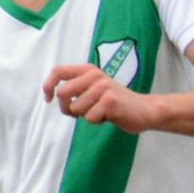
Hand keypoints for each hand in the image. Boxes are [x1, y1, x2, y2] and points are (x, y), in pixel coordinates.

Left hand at [42, 63, 158, 131]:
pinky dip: (97, 122)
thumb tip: (54, 95)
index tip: (48, 99)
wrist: (145, 110)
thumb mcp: (94, 89)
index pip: (58, 71)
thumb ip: (77, 88)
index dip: (48, 85)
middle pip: (63, 93)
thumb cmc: (116, 103)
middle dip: (67, 108)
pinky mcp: (110, 101)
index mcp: (88, 70)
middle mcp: (94, 75)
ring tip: (100, 112)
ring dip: (85, 116)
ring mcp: (103, 87)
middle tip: (78, 115)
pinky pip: (90, 118)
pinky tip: (108, 117)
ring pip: (77, 108)